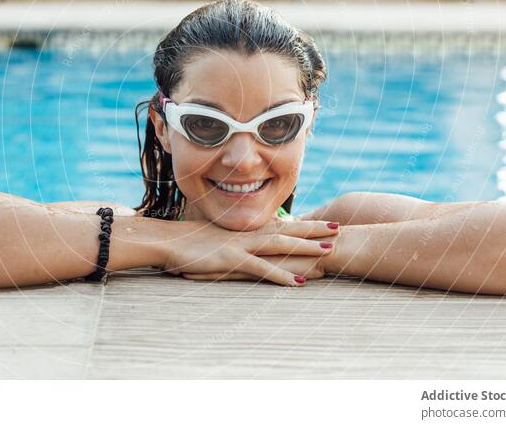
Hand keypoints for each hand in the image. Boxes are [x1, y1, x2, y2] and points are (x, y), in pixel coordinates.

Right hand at [161, 217, 339, 285]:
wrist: (167, 241)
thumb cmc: (186, 241)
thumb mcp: (213, 238)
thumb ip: (231, 239)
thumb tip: (242, 242)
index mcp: (243, 228)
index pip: (279, 223)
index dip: (302, 223)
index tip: (323, 222)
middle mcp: (246, 233)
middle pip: (286, 228)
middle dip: (313, 229)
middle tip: (338, 228)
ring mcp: (240, 245)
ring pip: (280, 245)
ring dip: (305, 247)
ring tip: (329, 251)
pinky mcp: (232, 259)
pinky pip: (261, 268)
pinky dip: (281, 275)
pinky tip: (299, 283)